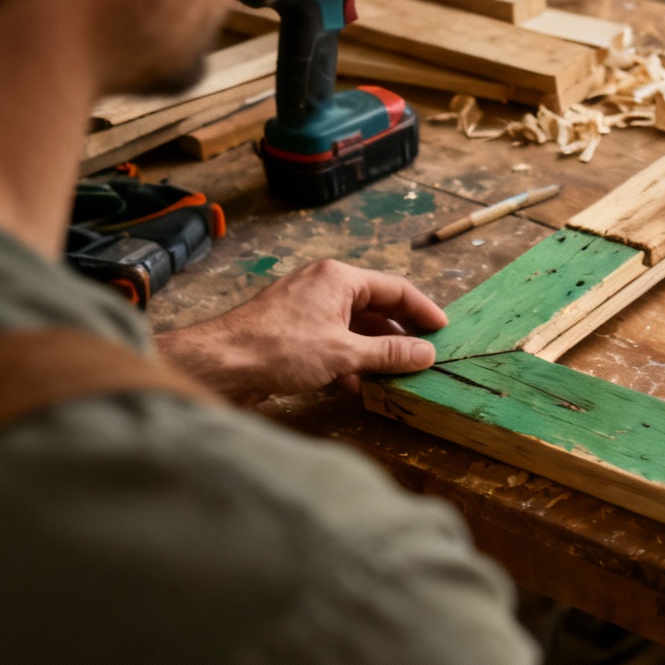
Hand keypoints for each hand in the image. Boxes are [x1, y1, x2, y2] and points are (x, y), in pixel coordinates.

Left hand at [155, 259, 446, 404]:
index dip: (422, 310)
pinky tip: (360, 386)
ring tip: (398, 375)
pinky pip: (334, 342)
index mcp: (339, 278)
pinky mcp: (293, 334)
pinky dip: (351, 361)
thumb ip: (390, 352)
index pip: (394, 289)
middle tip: (425, 356)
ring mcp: (306, 310)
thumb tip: (427, 354)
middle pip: (376, 308)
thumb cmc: (280, 348)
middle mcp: (324, 287)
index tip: (444, 331)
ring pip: (355, 328)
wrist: (220, 365)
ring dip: (375, 352)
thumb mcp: (344, 353)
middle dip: (400, 334)